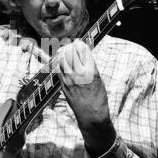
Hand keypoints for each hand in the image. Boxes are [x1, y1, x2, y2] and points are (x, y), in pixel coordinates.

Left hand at [57, 39, 115, 155]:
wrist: (91, 114)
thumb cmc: (98, 97)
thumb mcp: (99, 78)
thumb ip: (90, 65)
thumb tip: (82, 53)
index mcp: (91, 71)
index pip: (82, 49)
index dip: (79, 43)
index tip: (78, 42)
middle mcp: (79, 74)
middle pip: (69, 52)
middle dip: (70, 46)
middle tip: (71, 46)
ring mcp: (69, 79)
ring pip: (61, 58)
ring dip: (63, 53)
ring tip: (66, 53)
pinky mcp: (63, 84)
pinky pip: (58, 68)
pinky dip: (60, 62)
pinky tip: (63, 62)